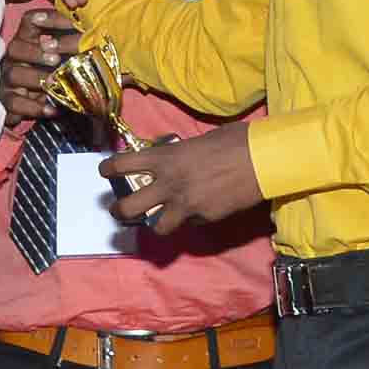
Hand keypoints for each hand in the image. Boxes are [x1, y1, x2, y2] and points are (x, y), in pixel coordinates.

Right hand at [0, 8, 78, 122]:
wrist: (46, 104)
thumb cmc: (60, 73)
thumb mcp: (69, 57)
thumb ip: (78, 46)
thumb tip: (101, 35)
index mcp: (30, 39)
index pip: (32, 21)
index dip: (49, 19)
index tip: (69, 21)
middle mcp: (16, 57)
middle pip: (16, 48)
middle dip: (36, 52)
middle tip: (56, 59)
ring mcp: (10, 79)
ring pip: (14, 74)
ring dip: (35, 77)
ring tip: (54, 83)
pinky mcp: (9, 100)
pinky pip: (15, 103)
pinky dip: (34, 107)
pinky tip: (52, 109)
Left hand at [101, 126, 262, 233]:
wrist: (263, 160)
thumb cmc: (234, 142)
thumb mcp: (198, 142)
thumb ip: (178, 153)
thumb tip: (171, 158)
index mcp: (164, 158)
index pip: (121, 164)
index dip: (108, 169)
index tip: (105, 172)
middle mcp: (168, 183)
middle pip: (128, 207)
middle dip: (118, 210)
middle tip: (118, 210)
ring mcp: (185, 204)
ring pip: (156, 226)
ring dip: (154, 223)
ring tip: (155, 221)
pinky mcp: (204, 217)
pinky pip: (189, 223)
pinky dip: (189, 220)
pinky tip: (198, 211)